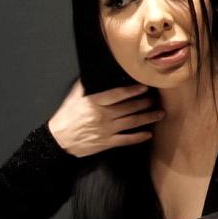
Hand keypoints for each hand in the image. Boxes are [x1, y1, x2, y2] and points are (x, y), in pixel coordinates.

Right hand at [47, 81, 163, 157]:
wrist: (58, 140)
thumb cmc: (64, 118)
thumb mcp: (72, 99)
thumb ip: (82, 87)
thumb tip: (89, 75)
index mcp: (95, 103)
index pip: (118, 95)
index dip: (132, 90)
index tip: (144, 87)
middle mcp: (103, 116)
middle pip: (129, 108)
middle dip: (144, 103)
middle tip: (155, 100)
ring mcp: (107, 130)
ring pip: (131, 122)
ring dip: (147, 117)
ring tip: (159, 114)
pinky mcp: (107, 142)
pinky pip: (126, 140)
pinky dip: (138, 137)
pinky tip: (148, 134)